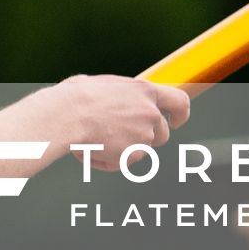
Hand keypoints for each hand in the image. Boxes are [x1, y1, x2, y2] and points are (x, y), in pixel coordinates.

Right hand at [45, 75, 189, 171]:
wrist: (67, 115)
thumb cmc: (77, 96)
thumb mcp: (106, 85)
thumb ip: (124, 96)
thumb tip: (119, 100)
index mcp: (146, 91)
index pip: (179, 101)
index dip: (181, 114)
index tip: (176, 122)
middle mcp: (151, 114)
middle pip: (162, 134)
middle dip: (146, 138)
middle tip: (118, 136)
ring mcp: (143, 136)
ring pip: (139, 151)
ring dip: (120, 150)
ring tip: (91, 140)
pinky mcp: (131, 156)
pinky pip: (121, 164)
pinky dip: (107, 161)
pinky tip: (88, 150)